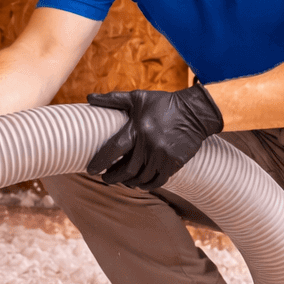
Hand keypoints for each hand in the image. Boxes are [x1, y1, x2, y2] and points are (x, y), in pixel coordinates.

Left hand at [85, 85, 223, 188]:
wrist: (195, 112)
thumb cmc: (163, 104)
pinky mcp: (174, 163)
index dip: (101, 162)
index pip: (113, 149)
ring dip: (129, 182)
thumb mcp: (138, 98)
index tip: (91, 170)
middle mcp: (149, 144)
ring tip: (122, 181)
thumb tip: (88, 98)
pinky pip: (157, 181)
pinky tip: (139, 184)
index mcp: (137, 128)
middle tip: (105, 179)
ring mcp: (162, 155)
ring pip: (141, 177)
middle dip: (113, 177)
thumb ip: (113, 99)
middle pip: (126, 169)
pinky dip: (147, 185)